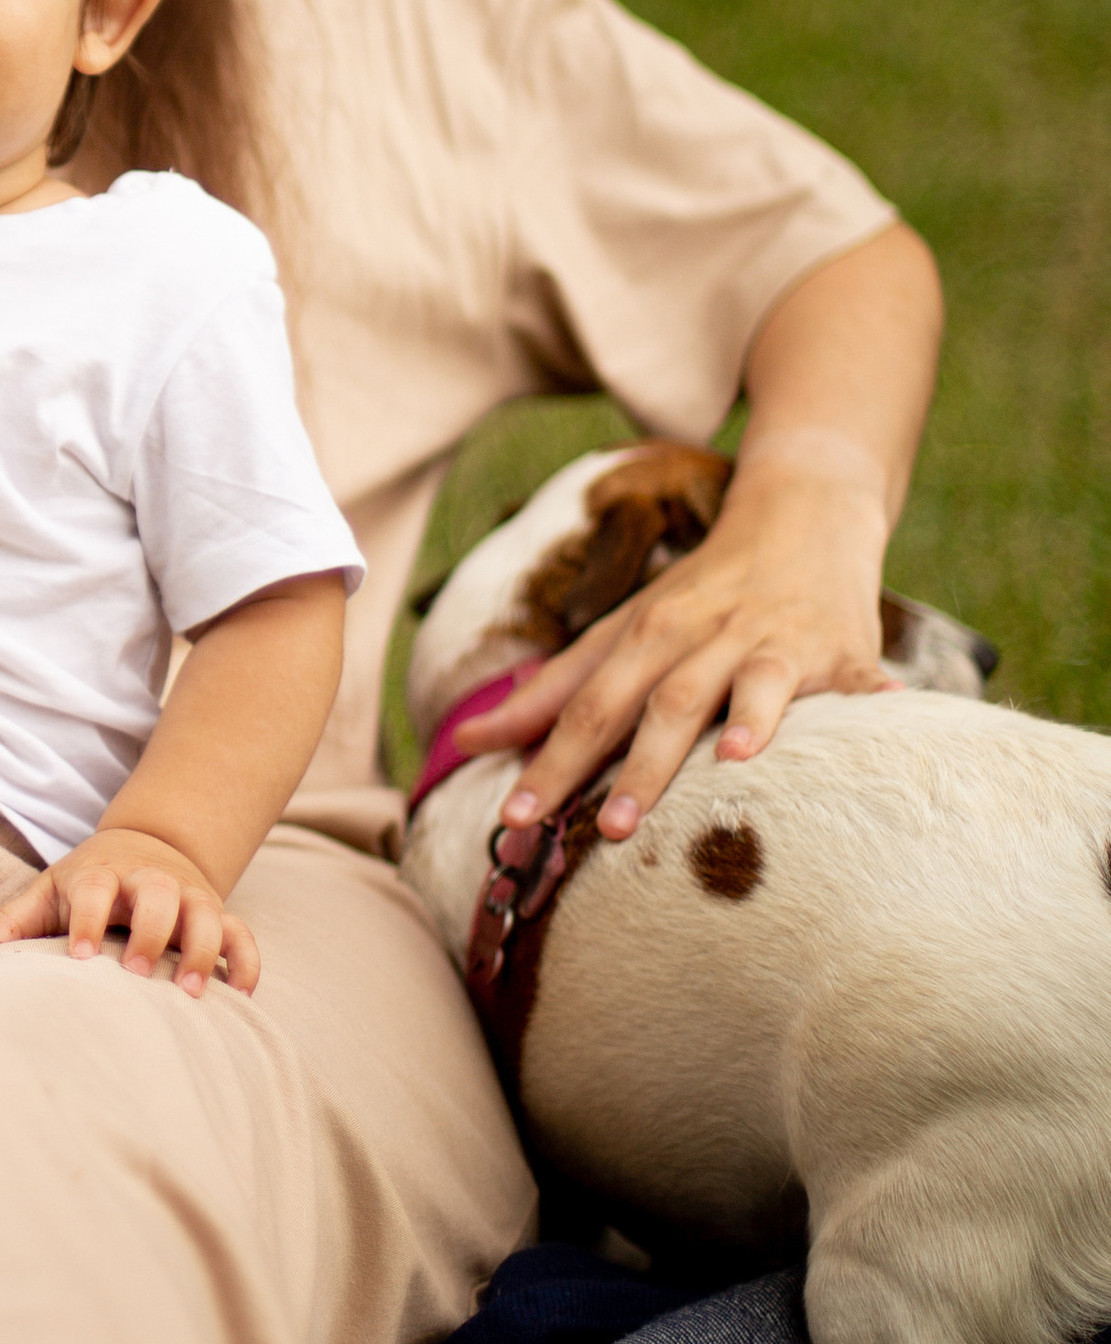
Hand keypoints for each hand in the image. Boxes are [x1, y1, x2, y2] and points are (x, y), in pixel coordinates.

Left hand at [0, 826, 258, 996]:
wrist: (143, 849)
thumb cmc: (84, 887)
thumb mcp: (47, 894)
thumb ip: (13, 923)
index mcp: (99, 876)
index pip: (94, 888)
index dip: (88, 919)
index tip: (80, 957)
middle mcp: (147, 882)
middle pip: (156, 893)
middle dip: (150, 931)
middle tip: (138, 975)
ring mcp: (187, 897)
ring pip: (205, 912)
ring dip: (202, 949)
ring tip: (192, 995)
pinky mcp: (218, 914)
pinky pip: (241, 934)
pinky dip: (245, 961)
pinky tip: (239, 996)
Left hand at [453, 446, 898, 839]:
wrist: (801, 515)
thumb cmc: (701, 590)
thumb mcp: (624, 626)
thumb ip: (552, 690)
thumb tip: (469, 738)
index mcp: (645, 634)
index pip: (588, 706)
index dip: (551, 762)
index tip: (514, 816)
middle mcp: (705, 636)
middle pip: (665, 701)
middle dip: (638, 764)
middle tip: (613, 829)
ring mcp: (774, 642)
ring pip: (750, 684)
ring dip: (741, 719)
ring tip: (730, 762)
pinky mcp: (839, 651)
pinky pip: (852, 680)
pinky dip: (864, 701)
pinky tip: (875, 716)